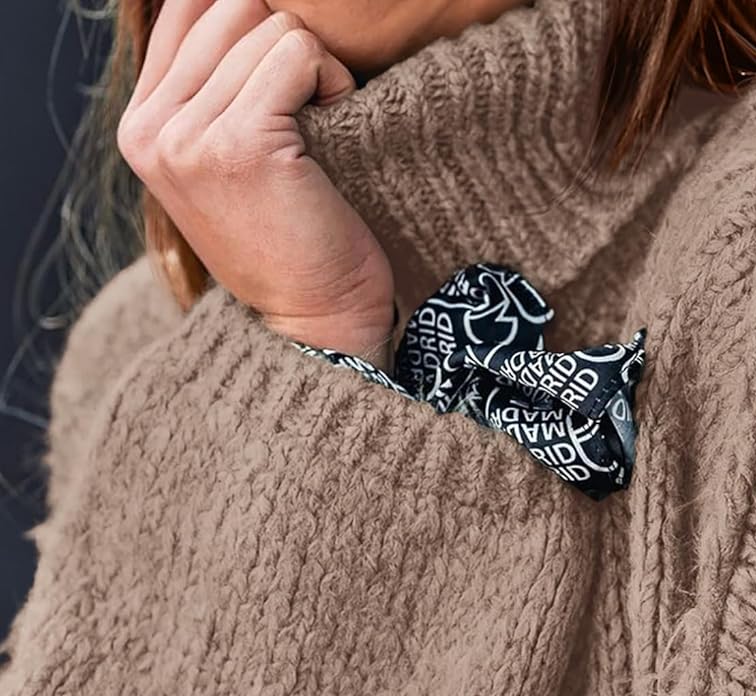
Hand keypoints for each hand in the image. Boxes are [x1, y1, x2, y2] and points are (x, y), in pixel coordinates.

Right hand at [117, 0, 395, 359]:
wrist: (317, 323)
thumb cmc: (291, 243)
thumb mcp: (227, 162)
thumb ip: (211, 88)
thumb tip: (245, 7)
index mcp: (140, 127)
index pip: (188, 9)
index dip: (250, 30)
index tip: (281, 89)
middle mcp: (152, 128)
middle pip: (230, 7)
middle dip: (283, 46)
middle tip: (306, 115)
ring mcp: (188, 135)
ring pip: (266, 24)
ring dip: (313, 68)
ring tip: (317, 132)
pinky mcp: (239, 141)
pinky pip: (297, 52)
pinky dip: (332, 81)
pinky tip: (333, 130)